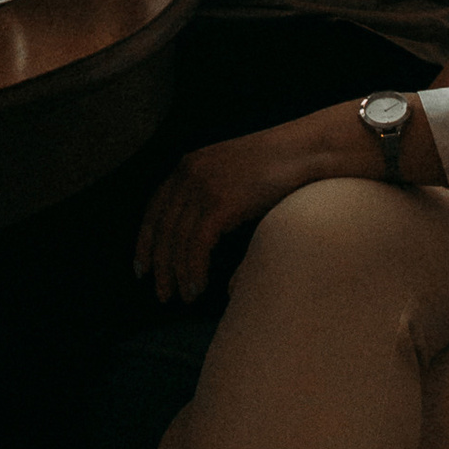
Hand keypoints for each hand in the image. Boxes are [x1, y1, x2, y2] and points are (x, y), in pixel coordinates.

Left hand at [136, 107, 363, 306]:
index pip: (154, 209)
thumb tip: (204, 236)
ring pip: (177, 240)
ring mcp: (204, 187)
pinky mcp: (220, 202)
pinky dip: (194, 270)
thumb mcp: (234, 176)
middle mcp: (189, 173)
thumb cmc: (279, 167)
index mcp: (188, 165)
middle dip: (159, 265)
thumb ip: (213, 198)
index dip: (146, 240)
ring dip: (177, 274)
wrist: (305, 151)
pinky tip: (198, 288)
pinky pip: (197, 245)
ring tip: (182, 297)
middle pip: (162, 228)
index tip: (142, 267)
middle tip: (160, 293)